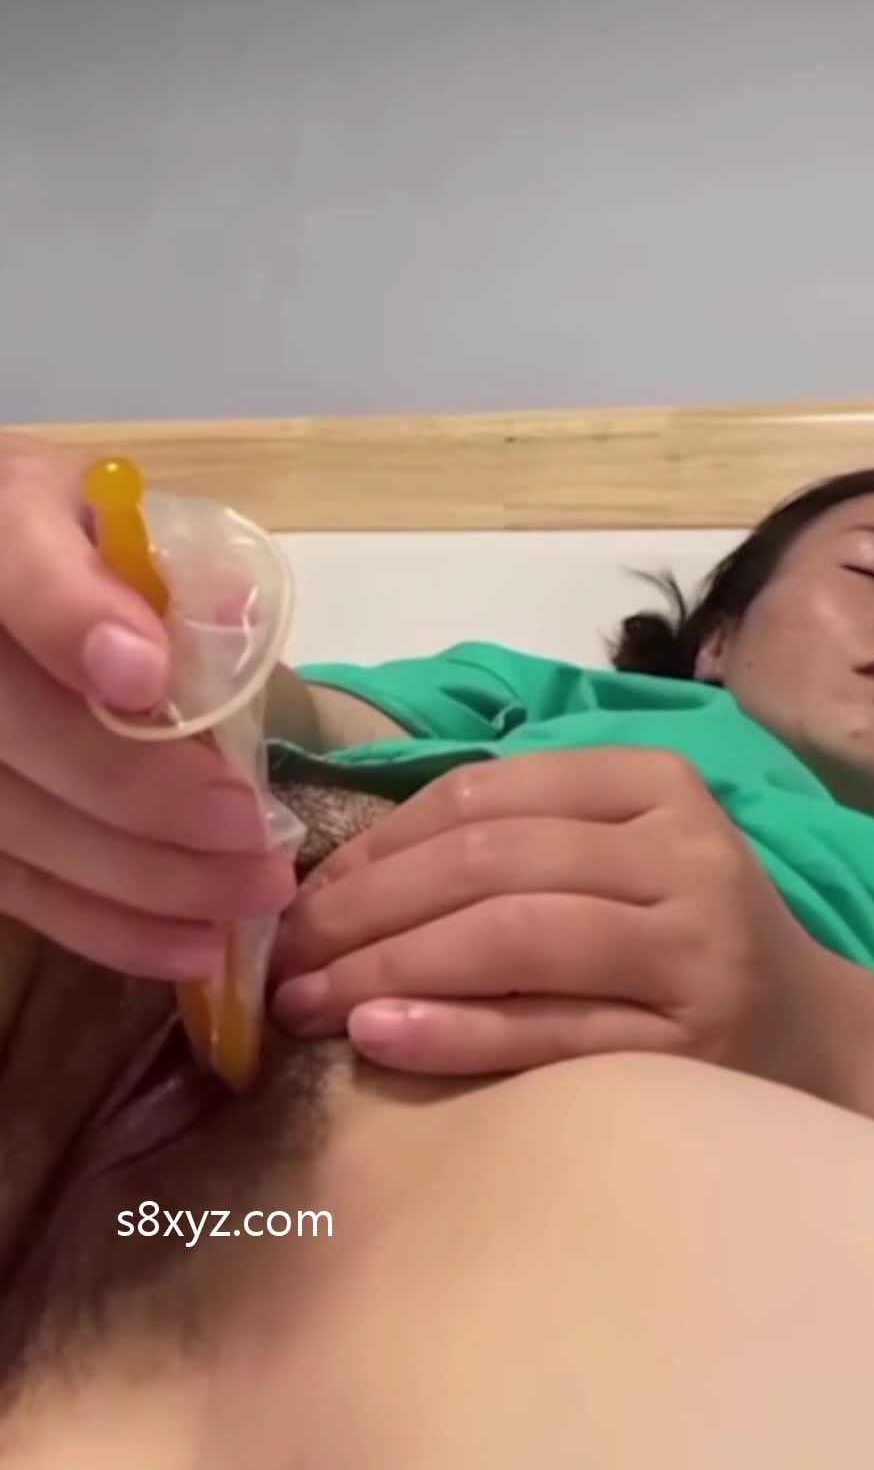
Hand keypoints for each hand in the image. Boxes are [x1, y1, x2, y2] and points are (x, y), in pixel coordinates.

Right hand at [0, 437, 293, 978]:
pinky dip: (102, 923)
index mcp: (0, 530)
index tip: (145, 677)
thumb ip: (170, 567)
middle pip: (15, 727)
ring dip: (139, 879)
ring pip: (15, 824)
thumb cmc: (85, 548)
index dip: (73, 621)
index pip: (19, 571)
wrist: (6, 582)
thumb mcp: (124, 523)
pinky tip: (185, 946)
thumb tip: (234, 620)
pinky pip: (14, 885)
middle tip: (252, 837)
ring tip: (245, 901)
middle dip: (143, 794)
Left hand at [270, 748, 853, 1096]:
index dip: (378, 840)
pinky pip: (547, 1031)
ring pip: (512, 937)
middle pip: (489, 862)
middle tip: (283, 955)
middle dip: (365, 908)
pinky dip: (452, 1030)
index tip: (303, 890)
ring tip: (307, 1000)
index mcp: (656, 784)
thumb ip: (516, 838)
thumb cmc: (685, 934)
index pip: (487, 793)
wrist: (817, 1037)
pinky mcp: (691, 1046)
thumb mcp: (622, 852)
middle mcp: (682, 853)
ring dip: (389, 965)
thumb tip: (340, 869)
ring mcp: (693, 950)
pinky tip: (380, 1035)